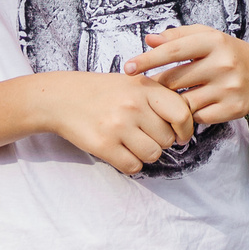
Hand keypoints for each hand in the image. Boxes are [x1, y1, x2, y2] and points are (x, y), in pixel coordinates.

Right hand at [39, 71, 196, 175]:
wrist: (61, 98)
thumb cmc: (102, 92)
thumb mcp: (133, 83)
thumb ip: (159, 97)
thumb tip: (187, 122)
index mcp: (144, 87)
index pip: (182, 113)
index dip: (185, 129)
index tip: (180, 135)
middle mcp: (133, 105)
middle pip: (167, 139)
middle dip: (160, 141)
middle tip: (144, 134)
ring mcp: (118, 126)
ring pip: (153, 155)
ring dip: (146, 154)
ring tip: (132, 143)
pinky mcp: (103, 145)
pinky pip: (133, 166)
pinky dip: (130, 163)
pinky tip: (120, 151)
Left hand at [123, 25, 248, 127]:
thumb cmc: (230, 54)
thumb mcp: (209, 37)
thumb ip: (178, 36)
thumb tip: (148, 40)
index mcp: (214, 41)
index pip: (174, 50)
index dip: (148, 60)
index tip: (127, 68)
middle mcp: (223, 63)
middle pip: (175, 80)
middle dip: (158, 86)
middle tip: (148, 89)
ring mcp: (229, 88)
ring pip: (184, 102)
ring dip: (171, 104)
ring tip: (167, 101)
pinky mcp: (234, 109)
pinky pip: (198, 118)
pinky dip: (190, 115)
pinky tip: (191, 109)